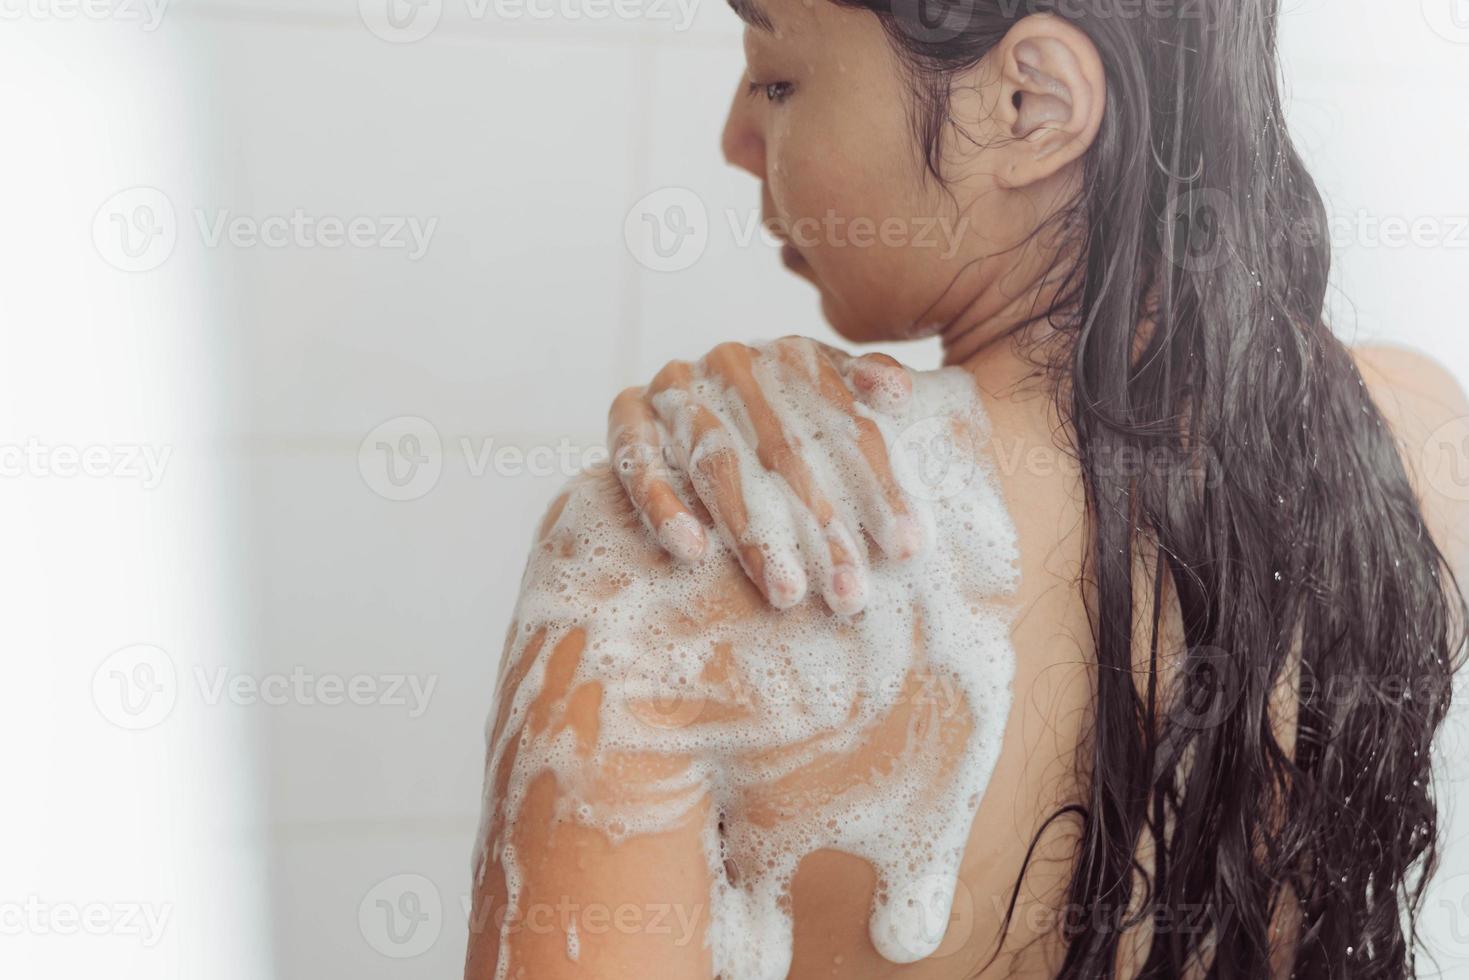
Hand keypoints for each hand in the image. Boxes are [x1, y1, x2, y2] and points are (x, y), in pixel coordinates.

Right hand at [607, 336, 923, 615]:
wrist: (689, 405)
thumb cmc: (780, 419)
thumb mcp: (828, 399)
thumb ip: (863, 390)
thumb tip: (898, 391)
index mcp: (792, 357)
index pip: (846, 425)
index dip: (881, 486)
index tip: (908, 547)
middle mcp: (733, 363)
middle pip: (787, 454)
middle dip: (824, 531)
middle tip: (850, 595)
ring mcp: (676, 386)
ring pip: (719, 466)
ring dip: (752, 535)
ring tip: (785, 592)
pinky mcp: (626, 415)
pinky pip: (639, 463)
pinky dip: (664, 505)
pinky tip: (693, 552)